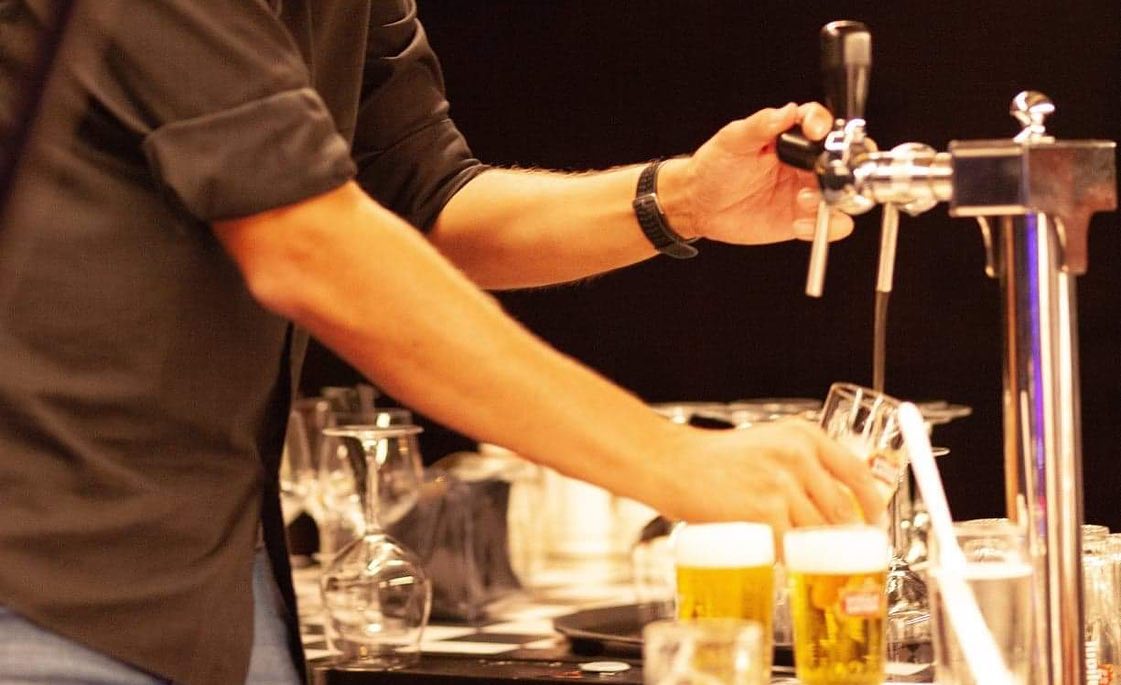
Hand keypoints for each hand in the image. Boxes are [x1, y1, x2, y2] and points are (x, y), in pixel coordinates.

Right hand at [652, 418, 882, 543]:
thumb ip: (801, 462)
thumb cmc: (714, 458)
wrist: (673, 463)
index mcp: (804, 436)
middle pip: (841, 509)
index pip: (856, 472)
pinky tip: (782, 559)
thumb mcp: (768, 443)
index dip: (873, 504)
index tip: (876, 522)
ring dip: (816, 551)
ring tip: (805, 557)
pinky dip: (790, 559)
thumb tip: (835, 497)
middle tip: (838, 551)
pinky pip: (791, 546)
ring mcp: (782, 485)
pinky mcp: (764, 512)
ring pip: (818, 531)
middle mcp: (798, 456)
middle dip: (844, 538)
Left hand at [659, 102, 852, 244]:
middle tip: (827, 176)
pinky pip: (830, 224)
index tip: (815, 132)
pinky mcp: (803, 218)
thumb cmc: (714, 167)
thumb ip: (760, 125)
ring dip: (834, 199)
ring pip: (845, 194)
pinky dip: (824, 227)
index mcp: (791, 137)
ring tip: (803, 200)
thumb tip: (787, 112)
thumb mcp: (733, 140)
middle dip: (847, 167)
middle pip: (845, 160)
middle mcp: (805, 163)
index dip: (824, 125)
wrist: (699, 204)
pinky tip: (798, 224)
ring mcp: (807, 191)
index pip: (821, 124)